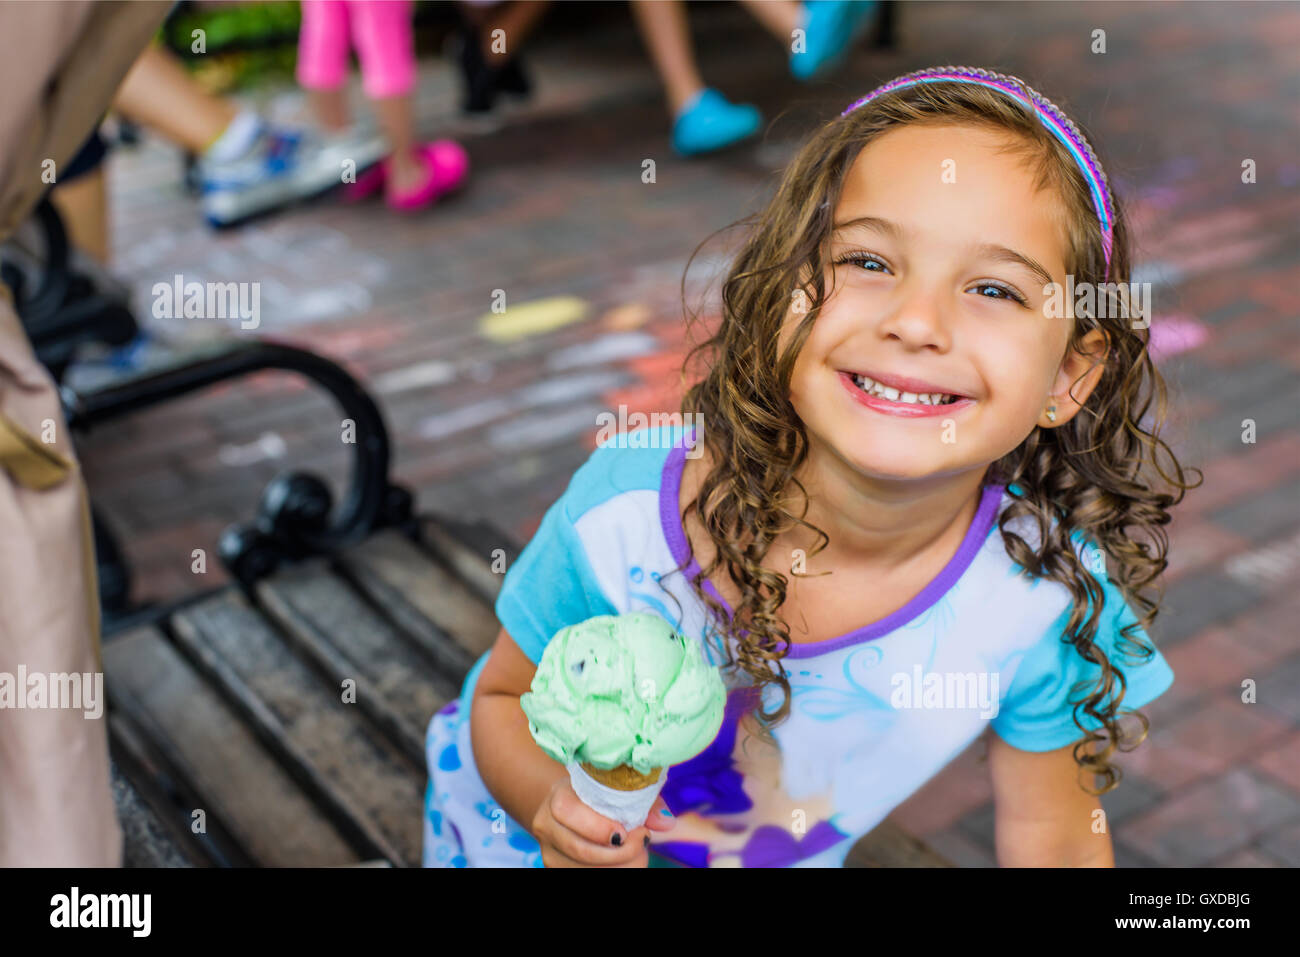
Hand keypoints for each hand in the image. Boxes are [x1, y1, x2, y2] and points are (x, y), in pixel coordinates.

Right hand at [532, 778, 676, 867]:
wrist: (572, 805)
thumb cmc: (601, 793)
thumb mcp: (619, 787)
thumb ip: (643, 800)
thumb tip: (666, 822)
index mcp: (558, 797)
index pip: (568, 812)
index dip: (599, 826)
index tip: (628, 831)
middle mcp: (546, 825)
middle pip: (580, 849)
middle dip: (618, 853)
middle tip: (642, 842)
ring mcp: (549, 850)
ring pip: (583, 869)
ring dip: (619, 866)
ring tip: (638, 853)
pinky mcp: (554, 866)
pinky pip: (584, 874)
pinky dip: (612, 870)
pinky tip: (626, 862)